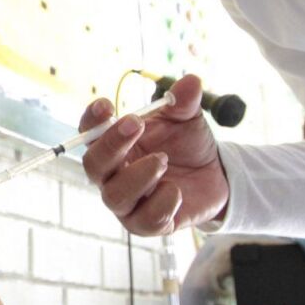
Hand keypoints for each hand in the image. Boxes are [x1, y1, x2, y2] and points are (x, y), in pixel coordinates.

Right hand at [79, 74, 227, 235]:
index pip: (89, 133)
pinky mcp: (148, 223)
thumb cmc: (188, 144)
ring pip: (115, 196)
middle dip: (112, 145)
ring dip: (137, 176)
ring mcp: (128, 202)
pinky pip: (144, 221)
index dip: (91, 120)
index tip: (106, 105)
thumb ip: (184, 102)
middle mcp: (113, 174)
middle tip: (136, 124)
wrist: (215, 175)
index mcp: (115, 144)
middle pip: (94, 165)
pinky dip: (159, 204)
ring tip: (163, 160)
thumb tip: (190, 81)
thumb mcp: (188, 118)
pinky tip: (176, 190)